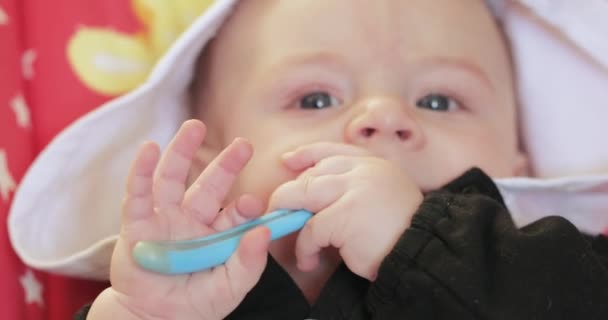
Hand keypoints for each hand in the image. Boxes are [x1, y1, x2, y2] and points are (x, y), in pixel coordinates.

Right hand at [89, 120, 269, 319]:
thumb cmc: (194, 304)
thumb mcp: (228, 289)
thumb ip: (248, 263)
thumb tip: (263, 232)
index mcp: (216, 235)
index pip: (233, 214)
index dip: (243, 207)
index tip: (252, 203)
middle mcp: (191, 221)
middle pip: (209, 186)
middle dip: (226, 164)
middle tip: (244, 144)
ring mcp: (163, 219)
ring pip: (173, 179)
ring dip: (182, 152)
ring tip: (194, 127)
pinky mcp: (136, 224)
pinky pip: (138, 194)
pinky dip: (141, 171)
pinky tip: (149, 149)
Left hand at [268, 142, 422, 280]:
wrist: (424, 250)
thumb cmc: (402, 231)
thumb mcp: (382, 196)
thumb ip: (354, 187)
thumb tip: (311, 197)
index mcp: (373, 164)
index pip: (331, 151)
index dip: (306, 155)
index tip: (288, 162)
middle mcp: (363, 171)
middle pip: (311, 174)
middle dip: (289, 195)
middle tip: (280, 214)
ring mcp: (354, 189)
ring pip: (304, 195)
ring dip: (290, 219)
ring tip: (290, 238)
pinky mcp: (346, 214)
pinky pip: (311, 229)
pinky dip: (305, 248)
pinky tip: (310, 259)